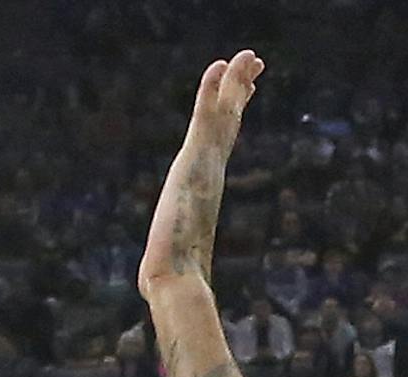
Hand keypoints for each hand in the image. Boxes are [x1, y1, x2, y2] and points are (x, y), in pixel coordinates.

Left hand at [139, 52, 263, 298]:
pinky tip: (219, 66)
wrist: (177, 284)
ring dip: (236, 82)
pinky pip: (204, 118)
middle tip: (255, 65)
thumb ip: (166, 262)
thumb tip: (153, 289)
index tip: (241, 98)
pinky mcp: (193, 164)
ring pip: (224, 116)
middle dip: (241, 92)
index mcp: (204, 191)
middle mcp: (210, 175)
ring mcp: (205, 168)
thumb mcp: (168, 262)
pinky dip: (211, 91)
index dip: (230, 120)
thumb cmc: (172, 284)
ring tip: (250, 56)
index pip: (219, 146)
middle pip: (228, 124)